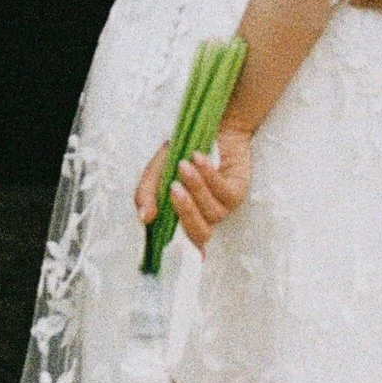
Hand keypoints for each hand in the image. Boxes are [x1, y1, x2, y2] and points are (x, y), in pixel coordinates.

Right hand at [134, 125, 253, 253]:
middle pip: (199, 235)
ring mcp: (223, 207)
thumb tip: (144, 218)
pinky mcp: (237, 193)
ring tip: (184, 164)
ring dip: (196, 188)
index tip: (171, 253)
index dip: (180, 256)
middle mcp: (205, 218)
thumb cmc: (183, 152)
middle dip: (185, 212)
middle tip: (172, 188)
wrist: (211, 127)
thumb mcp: (157, 171)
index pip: (184, 248)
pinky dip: (209, 175)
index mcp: (184, 218)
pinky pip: (223, 192)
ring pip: (212, 213)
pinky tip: (199, 158)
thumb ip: (147, 193)